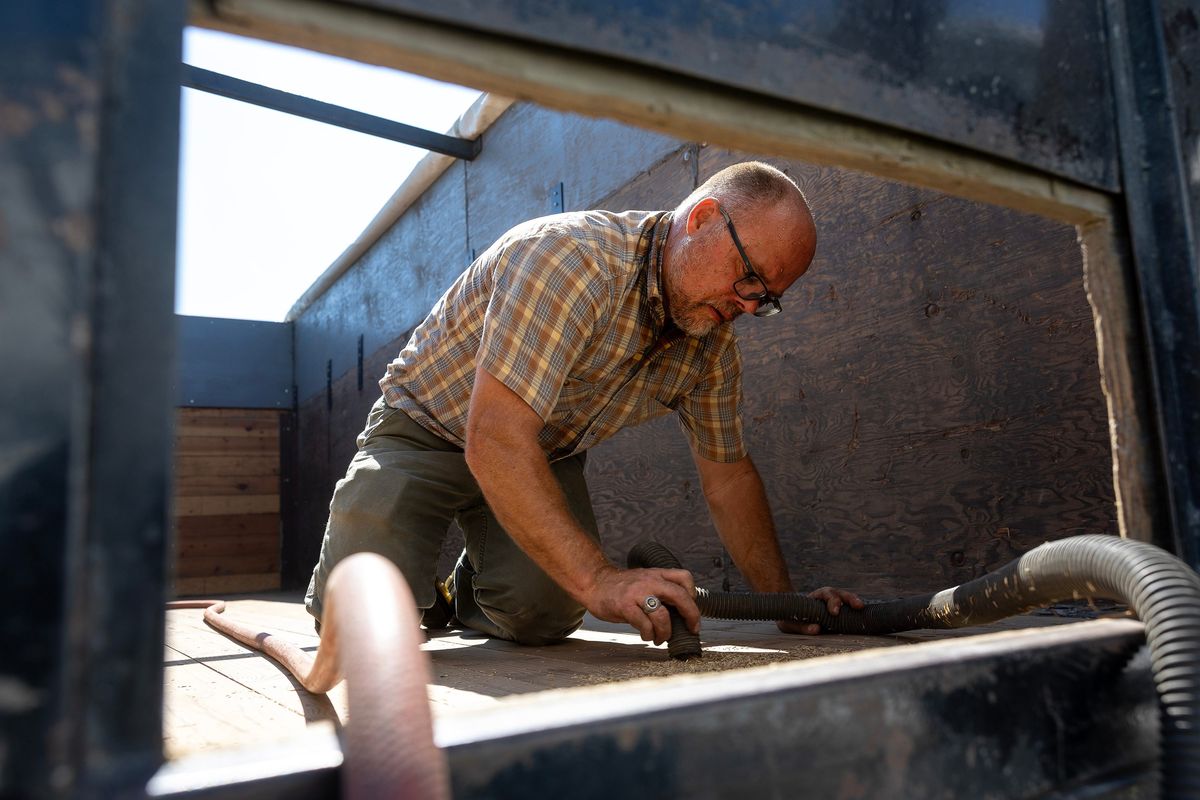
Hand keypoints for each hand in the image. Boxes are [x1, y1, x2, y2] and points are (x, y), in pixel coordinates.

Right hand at [584, 566, 699, 644]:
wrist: (595, 583)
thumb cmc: (621, 587)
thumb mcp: (644, 581)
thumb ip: (660, 592)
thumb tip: (680, 615)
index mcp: (657, 574)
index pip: (684, 577)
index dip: (693, 594)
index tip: (691, 608)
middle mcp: (649, 581)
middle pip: (679, 596)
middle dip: (691, 615)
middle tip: (692, 628)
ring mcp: (637, 593)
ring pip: (662, 615)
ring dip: (665, 632)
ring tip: (660, 638)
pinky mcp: (625, 606)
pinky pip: (644, 624)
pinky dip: (648, 634)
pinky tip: (645, 635)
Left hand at [777, 586, 864, 634]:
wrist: (790, 618)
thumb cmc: (790, 619)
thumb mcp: (789, 624)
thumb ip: (801, 626)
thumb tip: (816, 629)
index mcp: (815, 597)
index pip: (825, 594)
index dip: (832, 601)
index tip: (835, 612)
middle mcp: (826, 598)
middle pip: (838, 593)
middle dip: (848, 598)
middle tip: (856, 606)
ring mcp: (834, 604)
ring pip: (845, 599)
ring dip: (854, 602)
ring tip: (861, 607)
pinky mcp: (839, 613)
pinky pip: (848, 610)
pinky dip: (855, 612)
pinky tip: (863, 616)